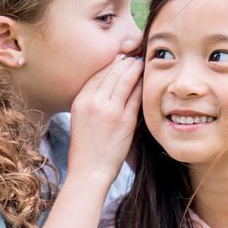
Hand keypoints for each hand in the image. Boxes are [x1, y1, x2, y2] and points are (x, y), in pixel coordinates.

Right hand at [66, 54, 142, 183]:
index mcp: (80, 100)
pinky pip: (136, 96)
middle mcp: (93, 102)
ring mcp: (109, 111)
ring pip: (125, 80)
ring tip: (142, 64)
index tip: (121, 58)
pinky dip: (142, 86)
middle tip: (136, 56)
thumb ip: (91, 101)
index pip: (98, 73)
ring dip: (135, 69)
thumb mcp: (80, 118)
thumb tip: (107, 83)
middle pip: (112, 72)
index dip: (112, 63)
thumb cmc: (86, 147)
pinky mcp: (124, 121)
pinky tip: (146, 81)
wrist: (89, 171)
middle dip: (126, 61)